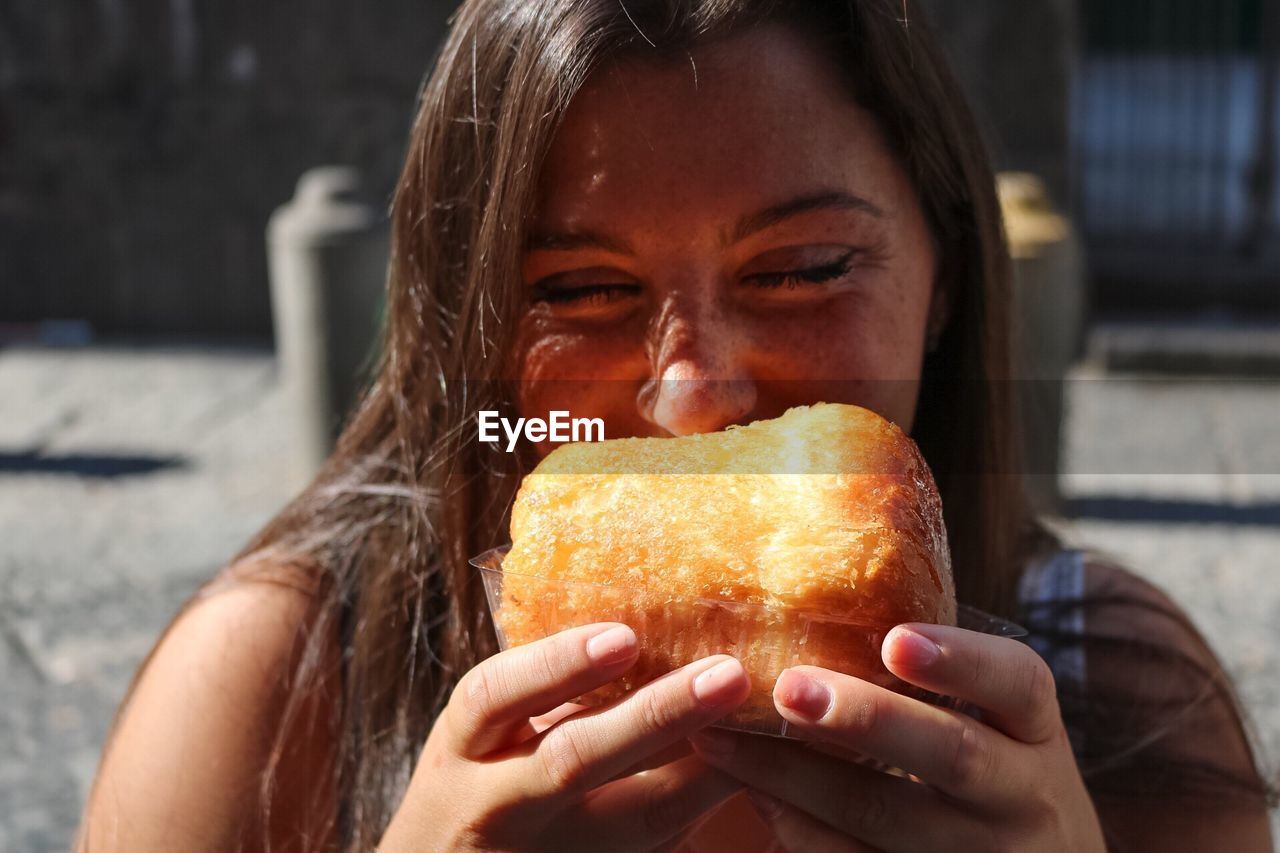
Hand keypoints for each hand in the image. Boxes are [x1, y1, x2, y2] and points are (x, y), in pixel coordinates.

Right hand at [379, 622, 751, 850]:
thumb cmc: (479, 781)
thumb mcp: (486, 733)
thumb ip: (544, 688)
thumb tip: (644, 615)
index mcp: (464, 746)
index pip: (496, 696)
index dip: (559, 663)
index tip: (624, 635)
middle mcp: (497, 803)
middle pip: (575, 760)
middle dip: (656, 716)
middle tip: (727, 674)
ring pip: (638, 821)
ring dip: (705, 770)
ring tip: (760, 724)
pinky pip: (664, 846)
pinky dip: (709, 807)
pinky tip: (754, 773)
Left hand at [690, 623, 1106, 851]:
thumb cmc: (995, 771)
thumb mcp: (996, 722)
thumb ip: (936, 667)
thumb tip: (823, 583)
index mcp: (1033, 728)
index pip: (1016, 683)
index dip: (960, 659)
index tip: (895, 639)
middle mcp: (1020, 794)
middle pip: (952, 753)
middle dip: (867, 719)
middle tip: (789, 688)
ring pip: (886, 817)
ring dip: (797, 776)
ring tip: (725, 737)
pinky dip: (799, 829)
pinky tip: (752, 792)